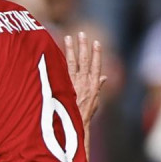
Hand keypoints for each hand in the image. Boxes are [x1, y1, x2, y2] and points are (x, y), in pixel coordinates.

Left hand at [65, 31, 105, 158]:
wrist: (74, 127)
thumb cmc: (84, 115)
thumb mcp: (95, 102)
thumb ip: (98, 87)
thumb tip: (104, 77)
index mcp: (94, 86)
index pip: (97, 66)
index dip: (97, 54)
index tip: (96, 42)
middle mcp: (85, 83)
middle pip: (85, 61)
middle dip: (83, 47)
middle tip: (81, 34)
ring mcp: (74, 84)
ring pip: (72, 63)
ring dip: (71, 49)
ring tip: (69, 38)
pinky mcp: (64, 86)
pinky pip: (62, 71)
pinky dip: (60, 61)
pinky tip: (56, 51)